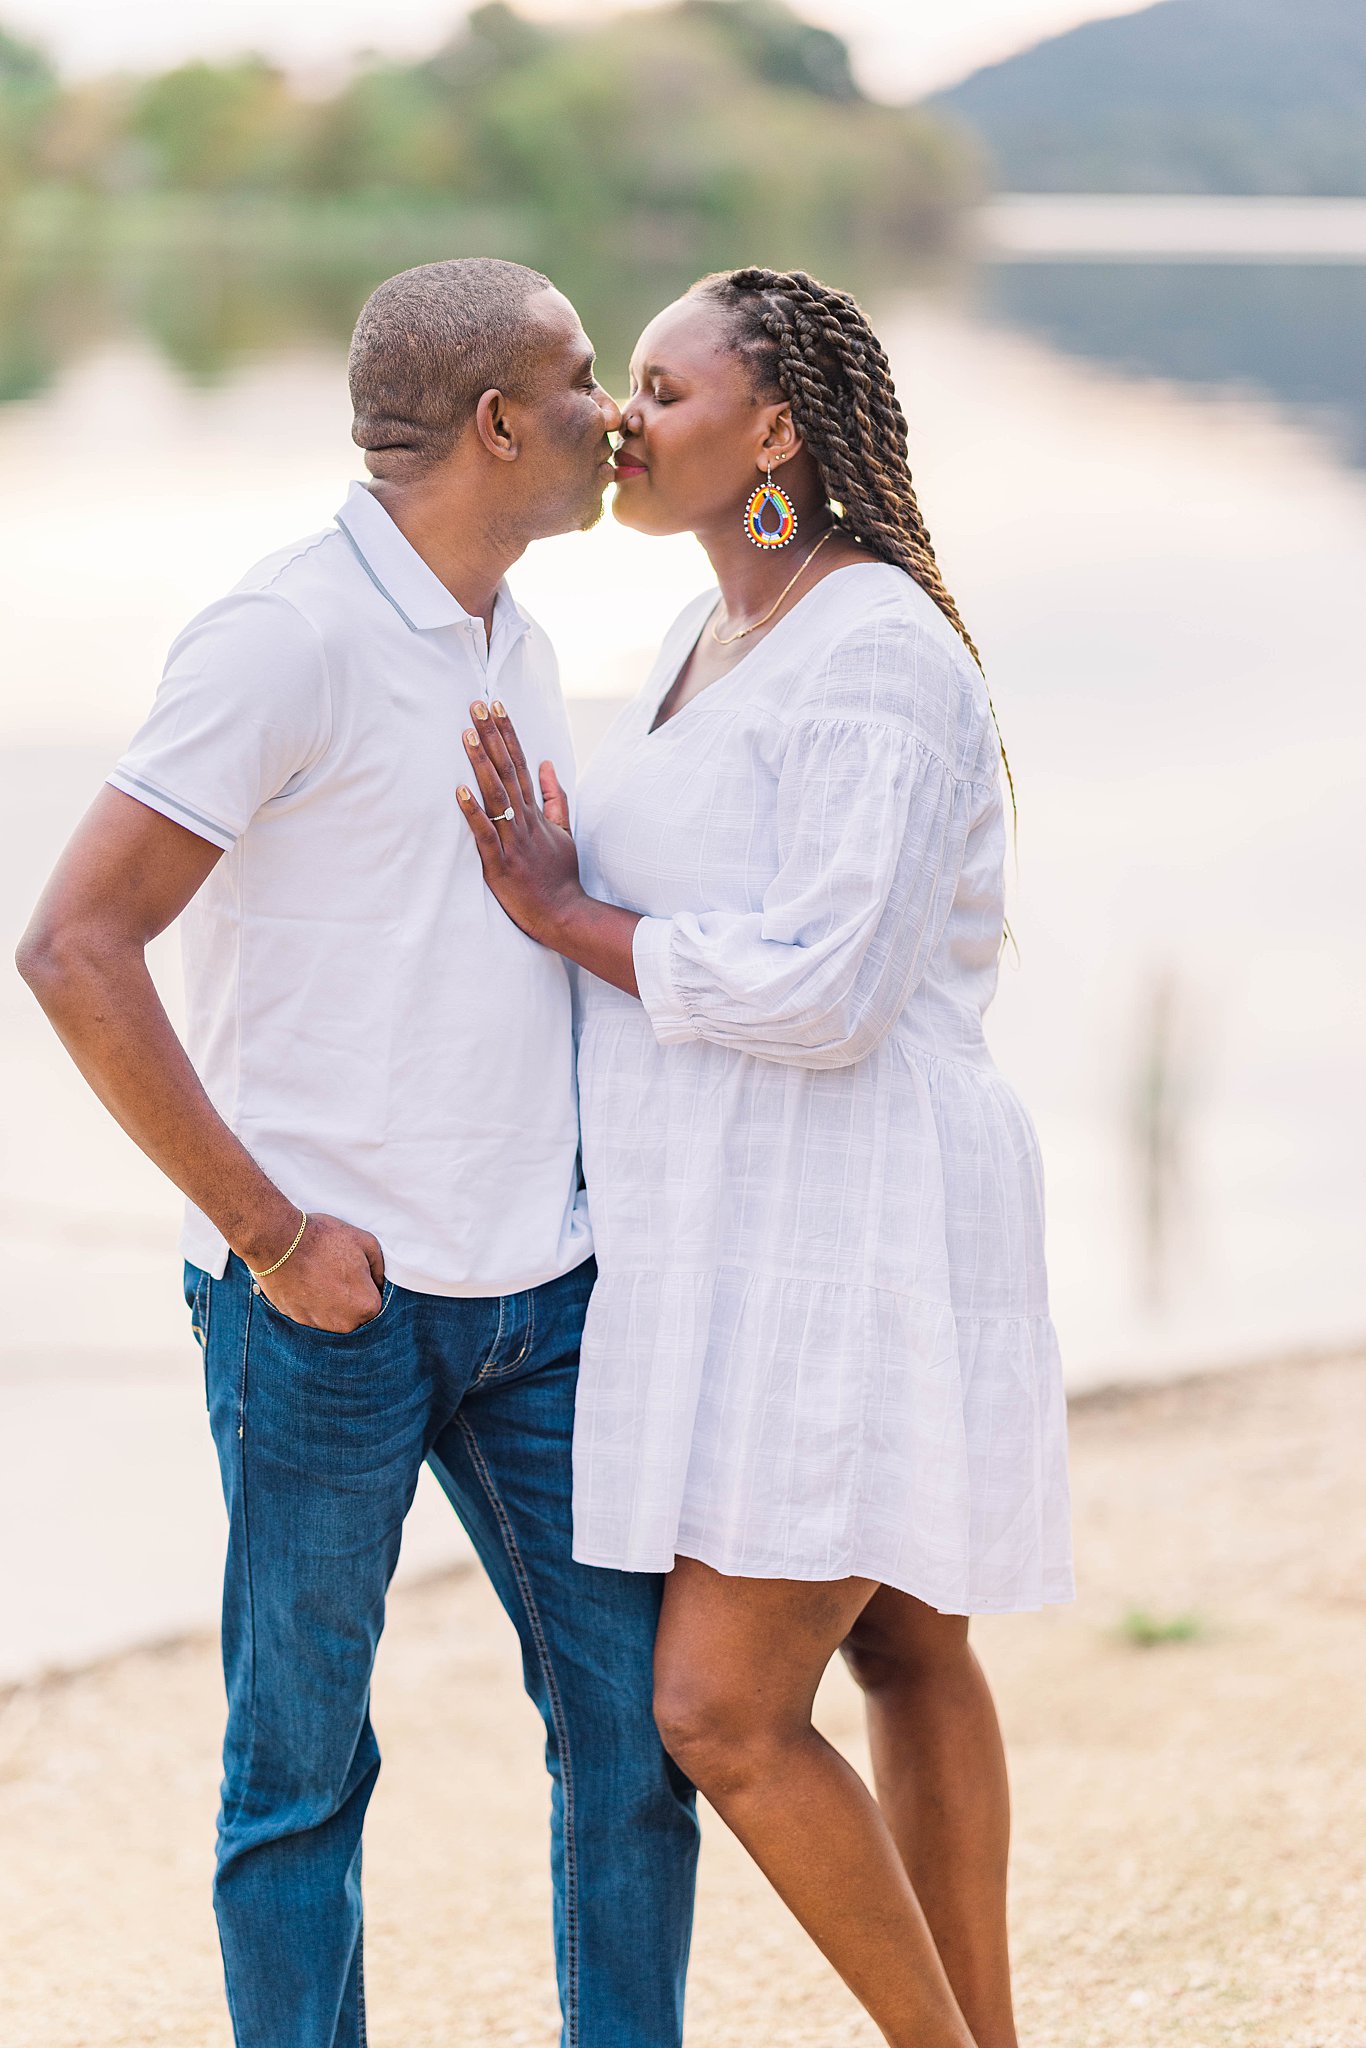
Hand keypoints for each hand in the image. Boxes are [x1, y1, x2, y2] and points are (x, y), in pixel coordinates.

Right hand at [253, 1212, 385, 1332]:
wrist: (279, 1241)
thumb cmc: (324, 1240)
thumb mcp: (366, 1242)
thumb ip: (380, 1268)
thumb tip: (379, 1283)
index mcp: (366, 1306)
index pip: (376, 1303)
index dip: (368, 1286)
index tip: (357, 1273)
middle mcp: (345, 1324)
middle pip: (356, 1314)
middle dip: (351, 1297)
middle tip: (337, 1274)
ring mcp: (319, 1325)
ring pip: (334, 1318)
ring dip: (332, 1303)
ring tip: (321, 1277)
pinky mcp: (298, 1321)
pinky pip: (313, 1316)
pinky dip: (313, 1304)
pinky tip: (307, 1284)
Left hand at [457, 699, 582, 943]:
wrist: (564, 914)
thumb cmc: (560, 875)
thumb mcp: (563, 831)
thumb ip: (554, 797)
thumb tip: (546, 763)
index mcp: (536, 812)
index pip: (520, 763)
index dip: (507, 733)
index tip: (495, 705)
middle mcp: (525, 821)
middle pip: (507, 771)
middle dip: (492, 736)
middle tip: (476, 705)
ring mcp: (513, 841)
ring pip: (496, 796)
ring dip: (482, 764)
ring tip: (466, 735)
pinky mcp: (500, 865)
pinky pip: (485, 835)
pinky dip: (473, 813)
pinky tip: (459, 792)